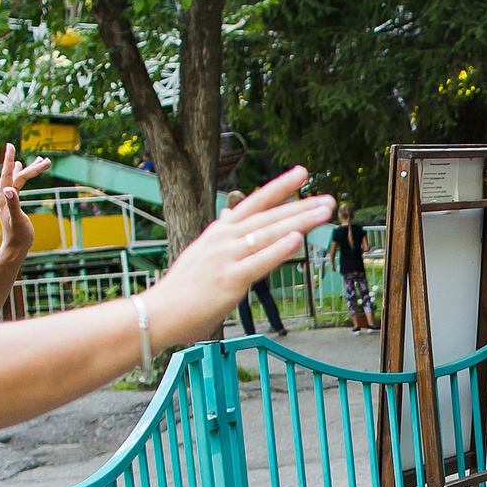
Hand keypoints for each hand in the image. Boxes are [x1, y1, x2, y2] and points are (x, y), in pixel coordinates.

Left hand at [0, 145, 54, 259]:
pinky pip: (17, 185)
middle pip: (17, 176)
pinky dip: (22, 176)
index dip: (10, 160)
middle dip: (31, 167)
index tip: (10, 145)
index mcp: (3, 197)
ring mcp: (7, 199)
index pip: (8, 174)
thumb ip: (12, 203)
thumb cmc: (18, 236)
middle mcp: (3, 195)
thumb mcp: (17, 219)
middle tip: (44, 158)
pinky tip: (23, 170)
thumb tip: (8, 189)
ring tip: (39, 160)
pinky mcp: (12, 203)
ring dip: (29, 170)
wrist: (14, 248)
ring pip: (18, 179)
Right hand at [151, 167, 333, 322]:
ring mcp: (226, 258)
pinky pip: (259, 262)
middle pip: (269, 217)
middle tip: (328, 199)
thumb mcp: (202, 254)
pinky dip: (279, 250)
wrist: (158, 313)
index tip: (302, 172)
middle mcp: (224, 239)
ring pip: (269, 234)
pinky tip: (298, 239)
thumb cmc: (183, 290)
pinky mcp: (229, 280)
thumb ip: (222, 239)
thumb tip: (230, 220)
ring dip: (299, 221)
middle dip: (301, 206)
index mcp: (219, 232)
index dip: (280, 186)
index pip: (254, 202)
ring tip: (323, 213)